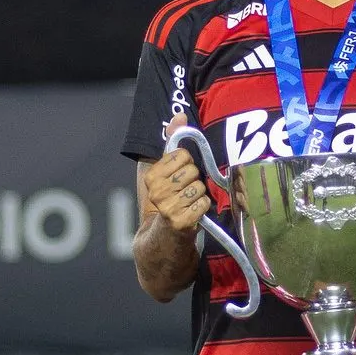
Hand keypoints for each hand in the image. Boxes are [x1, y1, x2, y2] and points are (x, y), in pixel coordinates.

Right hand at [144, 112, 212, 232]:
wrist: (163, 238)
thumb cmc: (168, 200)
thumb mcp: (166, 171)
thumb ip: (172, 142)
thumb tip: (180, 115)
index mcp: (151, 176)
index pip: (183, 155)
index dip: (187, 164)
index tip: (179, 176)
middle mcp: (156, 191)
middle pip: (193, 171)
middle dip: (194, 180)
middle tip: (185, 192)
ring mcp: (168, 208)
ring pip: (200, 187)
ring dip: (200, 195)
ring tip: (189, 203)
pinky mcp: (181, 222)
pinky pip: (204, 203)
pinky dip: (203, 207)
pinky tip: (193, 213)